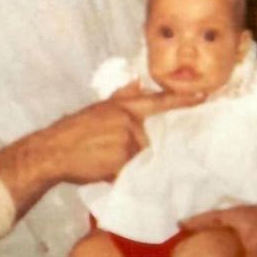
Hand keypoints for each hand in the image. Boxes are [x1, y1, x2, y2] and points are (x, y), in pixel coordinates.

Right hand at [44, 87, 203, 184]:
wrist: (52, 151)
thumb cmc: (72, 133)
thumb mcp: (97, 110)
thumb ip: (121, 98)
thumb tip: (137, 83)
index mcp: (122, 105)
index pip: (158, 101)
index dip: (182, 100)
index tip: (204, 96)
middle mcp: (128, 120)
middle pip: (146, 140)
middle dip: (130, 149)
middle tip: (104, 150)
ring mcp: (127, 138)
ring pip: (137, 157)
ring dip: (122, 162)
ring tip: (98, 158)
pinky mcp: (123, 157)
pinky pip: (128, 171)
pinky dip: (116, 173)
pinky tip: (99, 168)